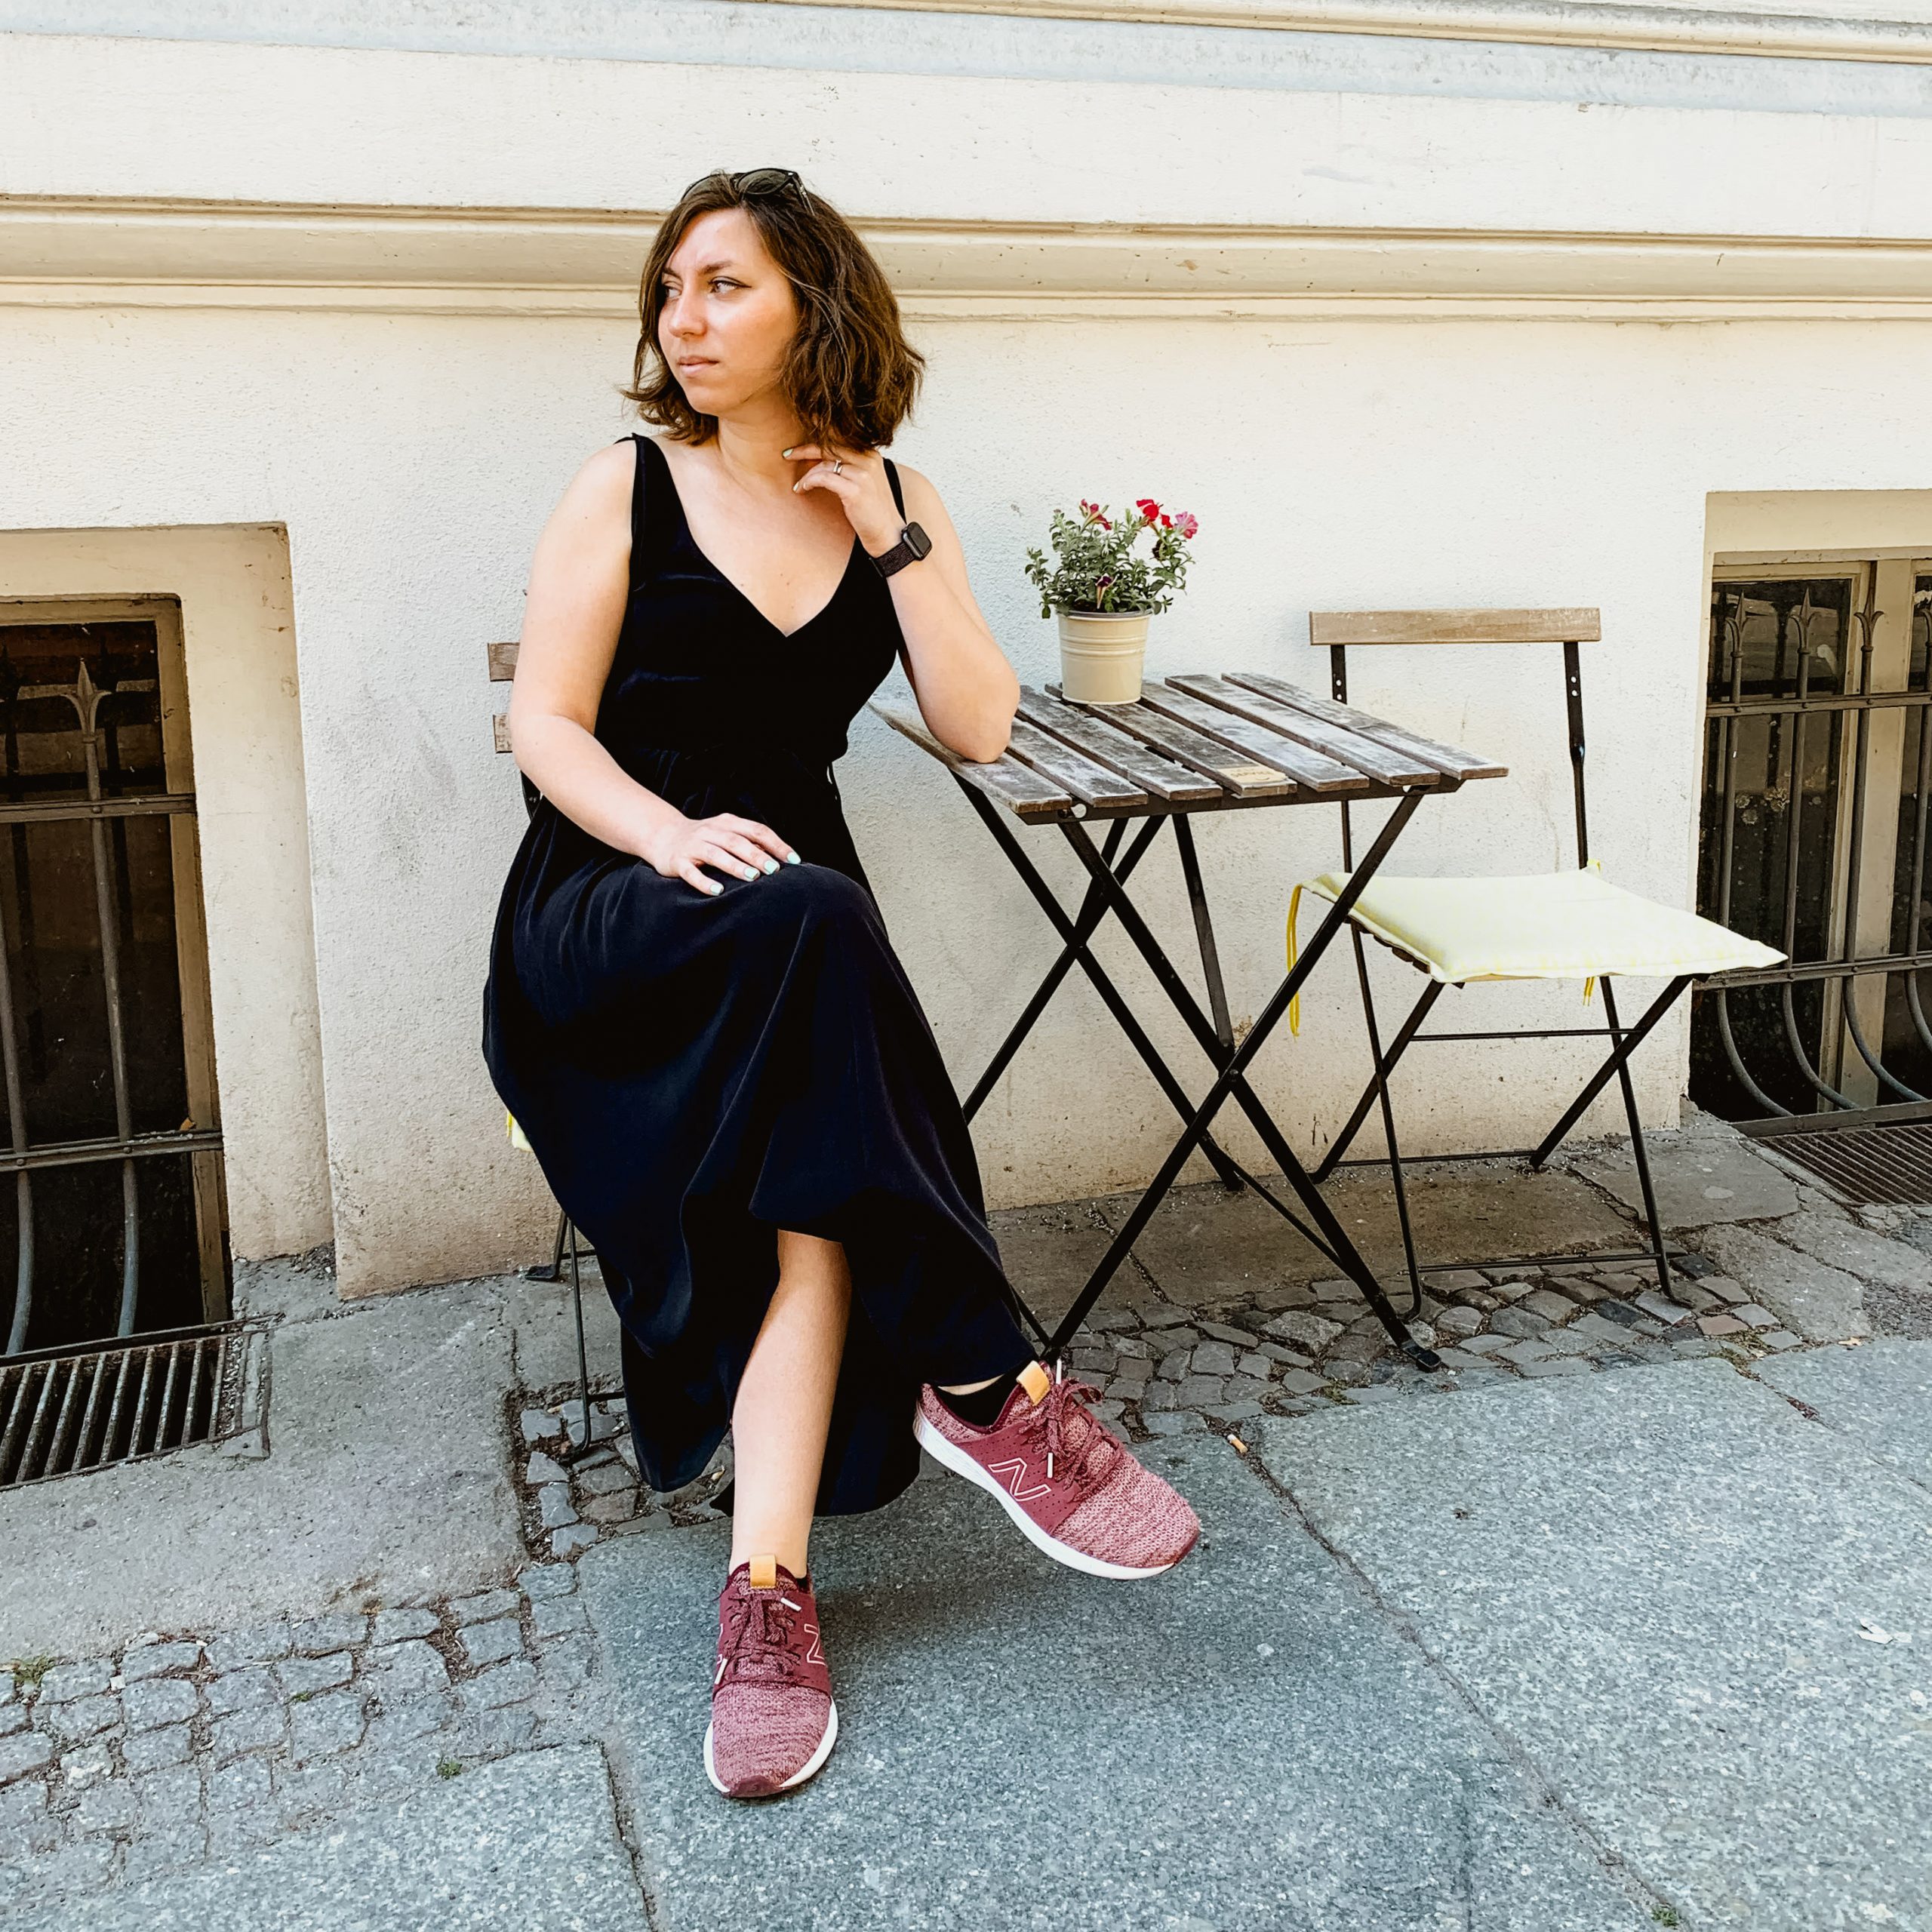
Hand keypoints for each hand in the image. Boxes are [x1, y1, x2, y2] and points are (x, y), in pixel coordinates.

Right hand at [639, 810, 800, 897]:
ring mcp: (694, 846)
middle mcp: (711, 832)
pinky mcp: (679, 861)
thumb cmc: (705, 839)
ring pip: (716, 854)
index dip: (776, 844)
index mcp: (728, 824)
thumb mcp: (727, 833)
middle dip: (757, 856)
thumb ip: (750, 841)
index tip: (793, 860)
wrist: (663, 835)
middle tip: (773, 870)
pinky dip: (704, 881)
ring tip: (752, 877)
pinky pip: (692, 872)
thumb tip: (780, 858)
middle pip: (737, 842)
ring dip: (735, 865)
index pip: (756, 830)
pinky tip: (717, 891)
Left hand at [783, 442, 901, 555]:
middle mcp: (868, 459)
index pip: (839, 437)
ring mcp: (862, 474)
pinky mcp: (855, 490)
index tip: (801, 441)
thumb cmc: (873, 511)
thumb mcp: (865, 481)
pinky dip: (809, 482)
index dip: (818, 435)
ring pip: (824, 463)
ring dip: (807, 474)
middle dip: (805, 449)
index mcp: (871, 454)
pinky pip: (823, 478)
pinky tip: (803, 489)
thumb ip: (850, 466)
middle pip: (829, 445)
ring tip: (799, 485)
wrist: (888, 534)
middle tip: (787, 455)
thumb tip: (822, 459)